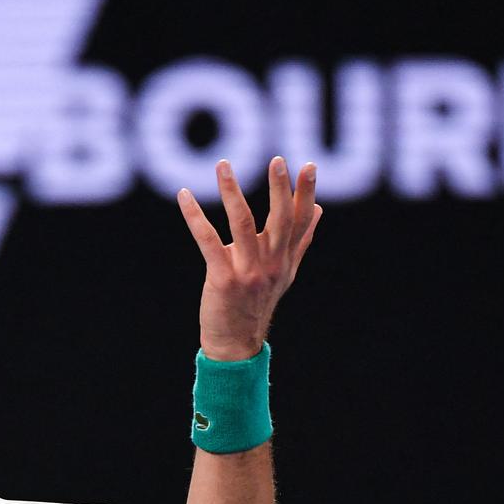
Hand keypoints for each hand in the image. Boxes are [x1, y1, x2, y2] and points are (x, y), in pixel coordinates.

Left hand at [177, 156, 321, 360]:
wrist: (236, 343)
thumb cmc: (257, 303)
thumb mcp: (284, 272)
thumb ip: (301, 239)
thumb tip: (319, 209)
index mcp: (286, 259)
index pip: (301, 221)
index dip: (305, 194)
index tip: (308, 166)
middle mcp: (272, 265)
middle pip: (280, 221)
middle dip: (280, 189)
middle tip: (277, 161)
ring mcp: (249, 272)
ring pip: (242, 224)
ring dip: (231, 192)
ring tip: (223, 165)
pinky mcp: (224, 279)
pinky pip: (208, 241)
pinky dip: (194, 216)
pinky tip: (184, 196)